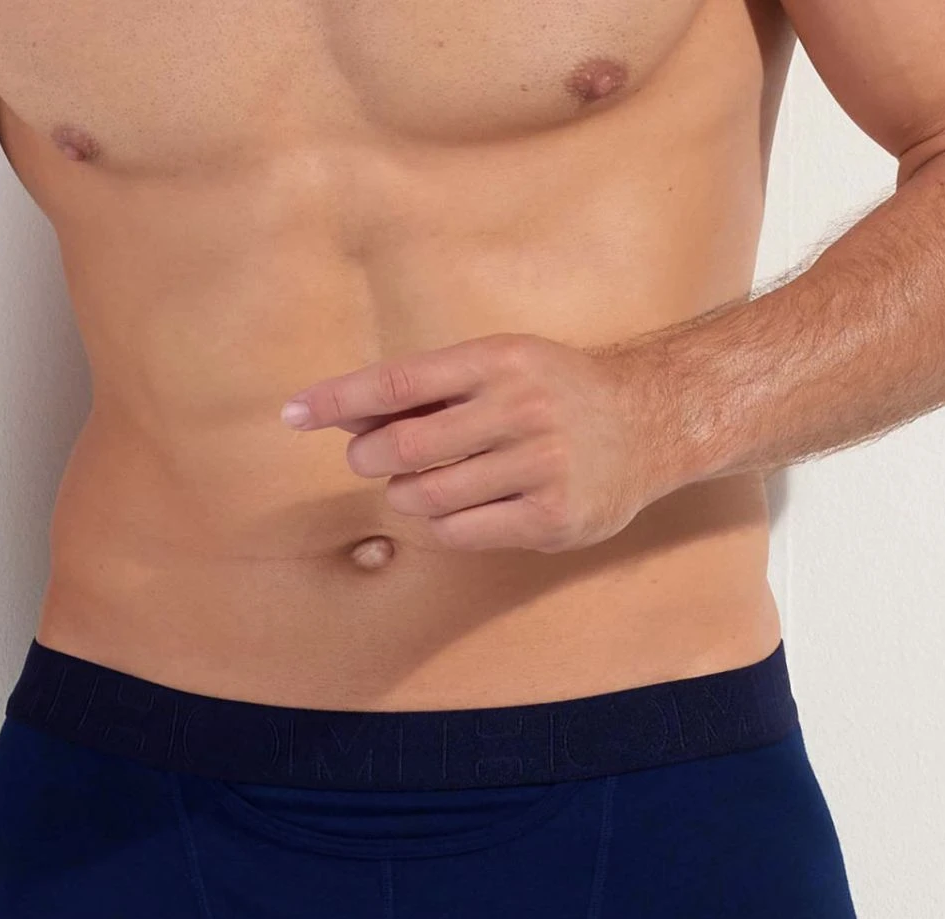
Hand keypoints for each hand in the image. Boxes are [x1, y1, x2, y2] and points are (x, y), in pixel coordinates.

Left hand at [280, 331, 689, 552]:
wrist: (652, 423)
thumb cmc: (555, 394)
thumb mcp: (498, 366)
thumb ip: (426, 389)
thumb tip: (341, 415)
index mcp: (498, 360)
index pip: (397, 382)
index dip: (337, 400)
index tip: (292, 413)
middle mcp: (521, 408)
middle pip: (403, 446)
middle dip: (370, 458)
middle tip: (371, 460)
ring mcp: (540, 465)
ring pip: (428, 496)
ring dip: (406, 495)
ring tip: (423, 484)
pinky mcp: (552, 517)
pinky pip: (461, 532)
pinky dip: (444, 524)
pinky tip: (461, 508)